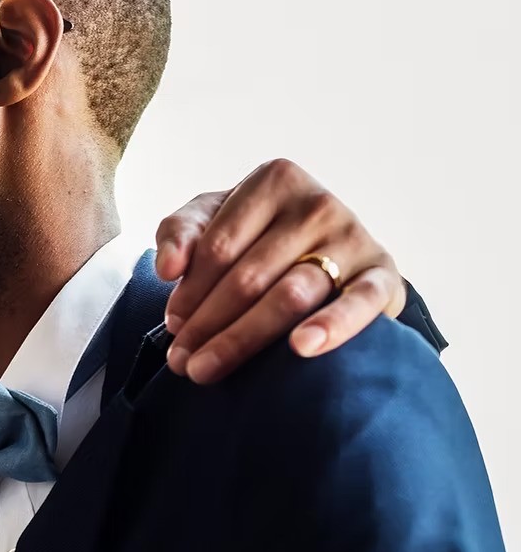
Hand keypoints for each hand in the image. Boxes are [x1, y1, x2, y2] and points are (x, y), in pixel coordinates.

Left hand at [155, 158, 406, 383]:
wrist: (333, 254)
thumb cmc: (257, 238)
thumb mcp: (212, 222)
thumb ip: (181, 233)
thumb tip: (168, 268)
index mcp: (274, 181)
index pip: (218, 246)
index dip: (189, 293)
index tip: (172, 327)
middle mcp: (318, 203)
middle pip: (248, 277)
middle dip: (208, 325)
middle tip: (182, 362)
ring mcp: (354, 237)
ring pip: (290, 295)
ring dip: (242, 338)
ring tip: (207, 370)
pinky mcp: (383, 274)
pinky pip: (359, 301)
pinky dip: (332, 325)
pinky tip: (301, 347)